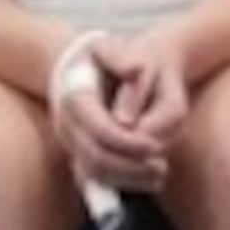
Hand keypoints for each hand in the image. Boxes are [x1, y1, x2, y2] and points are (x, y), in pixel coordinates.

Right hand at [49, 30, 184, 194]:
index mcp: (75, 96)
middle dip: (129, 166)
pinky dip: (120, 182)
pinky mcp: (77, 152)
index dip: (126, 142)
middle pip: (94, 157)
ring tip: (160, 174)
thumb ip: (126, 61)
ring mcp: (70, 140)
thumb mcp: (116, 47)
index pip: (98, 129)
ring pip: (93, 173)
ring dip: (127, 178)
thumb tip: (131, 91)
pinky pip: (94, 178)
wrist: (81, 66)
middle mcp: (67, 123)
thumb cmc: (107, 57)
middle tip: (162, 168)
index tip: (153, 146)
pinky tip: (149, 180)